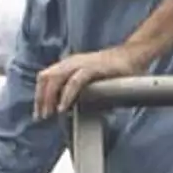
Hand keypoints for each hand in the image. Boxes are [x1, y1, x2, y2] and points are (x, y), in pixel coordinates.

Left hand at [31, 38, 158, 115]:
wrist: (133, 56)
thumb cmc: (114, 70)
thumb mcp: (90, 79)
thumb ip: (78, 89)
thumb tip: (70, 109)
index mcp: (69, 64)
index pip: (45, 77)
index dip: (39, 94)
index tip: (39, 112)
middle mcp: (72, 62)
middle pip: (46, 78)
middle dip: (41, 98)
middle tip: (42, 116)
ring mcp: (81, 64)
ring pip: (56, 78)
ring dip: (50, 98)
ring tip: (50, 114)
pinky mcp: (93, 68)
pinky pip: (75, 82)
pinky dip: (66, 96)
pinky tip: (64, 108)